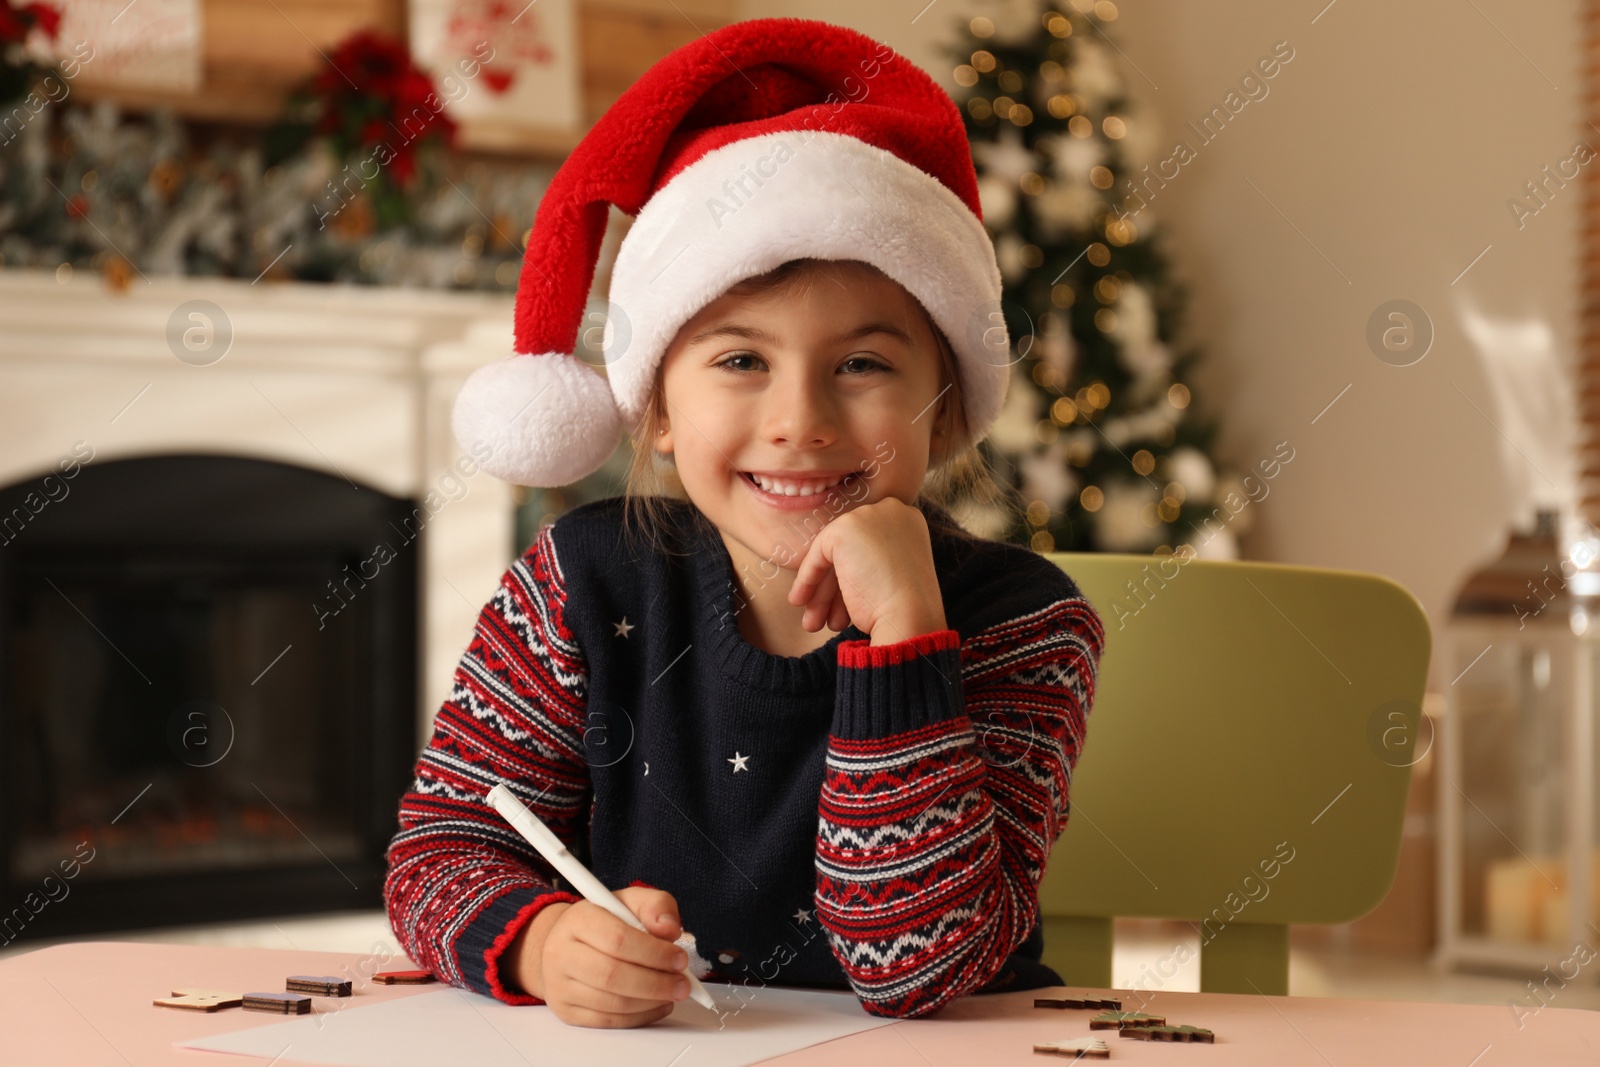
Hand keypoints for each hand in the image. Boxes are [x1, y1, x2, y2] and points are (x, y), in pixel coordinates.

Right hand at [508, 886, 690, 1027]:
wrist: (565, 945)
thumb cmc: (604, 923)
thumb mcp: (631, 902)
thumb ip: (656, 906)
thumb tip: (670, 929)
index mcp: (578, 919)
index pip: (617, 939)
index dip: (654, 952)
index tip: (680, 959)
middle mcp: (561, 952)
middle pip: (611, 975)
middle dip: (655, 983)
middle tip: (683, 985)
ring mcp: (559, 985)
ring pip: (611, 1002)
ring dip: (650, 1002)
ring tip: (672, 993)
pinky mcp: (566, 1011)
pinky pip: (607, 1021)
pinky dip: (639, 1017)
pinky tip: (657, 1005)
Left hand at [786, 497, 947, 643]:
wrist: (911, 617)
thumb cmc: (907, 609)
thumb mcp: (894, 576)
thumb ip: (873, 563)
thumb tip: (843, 572)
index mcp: (908, 521)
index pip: (871, 545)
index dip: (855, 576)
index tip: (842, 605)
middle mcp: (891, 511)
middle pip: (851, 549)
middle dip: (836, 588)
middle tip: (827, 618)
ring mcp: (867, 516)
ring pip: (834, 553)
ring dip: (821, 591)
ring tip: (813, 623)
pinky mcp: (844, 529)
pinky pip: (818, 553)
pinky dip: (809, 578)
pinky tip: (801, 601)